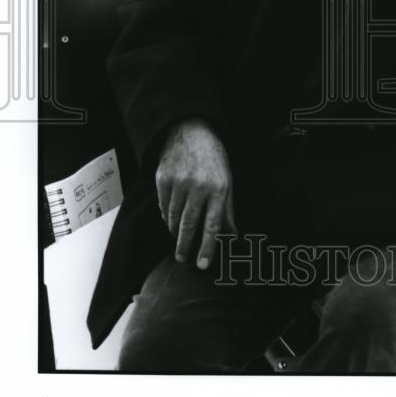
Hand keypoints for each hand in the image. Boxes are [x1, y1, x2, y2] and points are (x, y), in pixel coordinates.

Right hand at [155, 120, 236, 268]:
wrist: (190, 131)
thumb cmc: (213, 159)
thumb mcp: (227, 181)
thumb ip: (227, 210)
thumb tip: (233, 236)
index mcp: (218, 189)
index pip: (213, 225)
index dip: (207, 247)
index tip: (202, 264)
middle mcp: (198, 186)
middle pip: (188, 225)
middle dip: (184, 246)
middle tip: (183, 259)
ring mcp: (178, 182)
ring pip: (172, 218)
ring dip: (174, 232)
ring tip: (178, 238)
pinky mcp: (162, 179)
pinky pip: (162, 206)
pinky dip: (166, 215)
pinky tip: (171, 216)